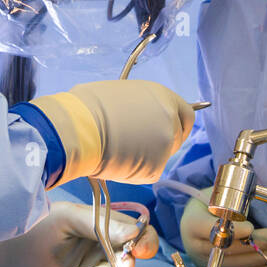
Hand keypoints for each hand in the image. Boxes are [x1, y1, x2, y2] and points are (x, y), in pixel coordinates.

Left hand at [0, 201, 160, 266]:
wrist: (5, 249)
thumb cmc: (37, 223)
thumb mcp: (71, 218)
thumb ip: (103, 226)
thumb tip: (136, 234)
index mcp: (104, 222)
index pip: (136, 231)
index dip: (145, 240)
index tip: (141, 249)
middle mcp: (102, 243)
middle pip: (131, 256)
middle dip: (127, 264)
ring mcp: (92, 264)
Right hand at [29, 80, 194, 184]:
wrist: (80, 128)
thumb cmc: (91, 106)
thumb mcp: (123, 95)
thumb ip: (142, 106)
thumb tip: (140, 116)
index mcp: (163, 97)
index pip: (186, 114)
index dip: (177, 124)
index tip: (166, 131)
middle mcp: (170, 120)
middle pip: (176, 138)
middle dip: (161, 144)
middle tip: (137, 145)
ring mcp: (165, 145)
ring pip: (160, 157)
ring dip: (145, 157)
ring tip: (118, 149)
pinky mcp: (155, 168)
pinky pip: (148, 172)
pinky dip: (135, 171)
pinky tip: (116, 160)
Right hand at [179, 187, 266, 266]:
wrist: (196, 222)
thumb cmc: (211, 205)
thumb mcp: (217, 196)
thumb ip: (233, 201)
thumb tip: (258, 206)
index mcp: (191, 223)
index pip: (209, 228)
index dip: (231, 230)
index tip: (251, 227)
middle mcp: (193, 246)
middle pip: (226, 248)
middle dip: (255, 244)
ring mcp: (203, 263)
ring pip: (233, 264)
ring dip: (259, 258)